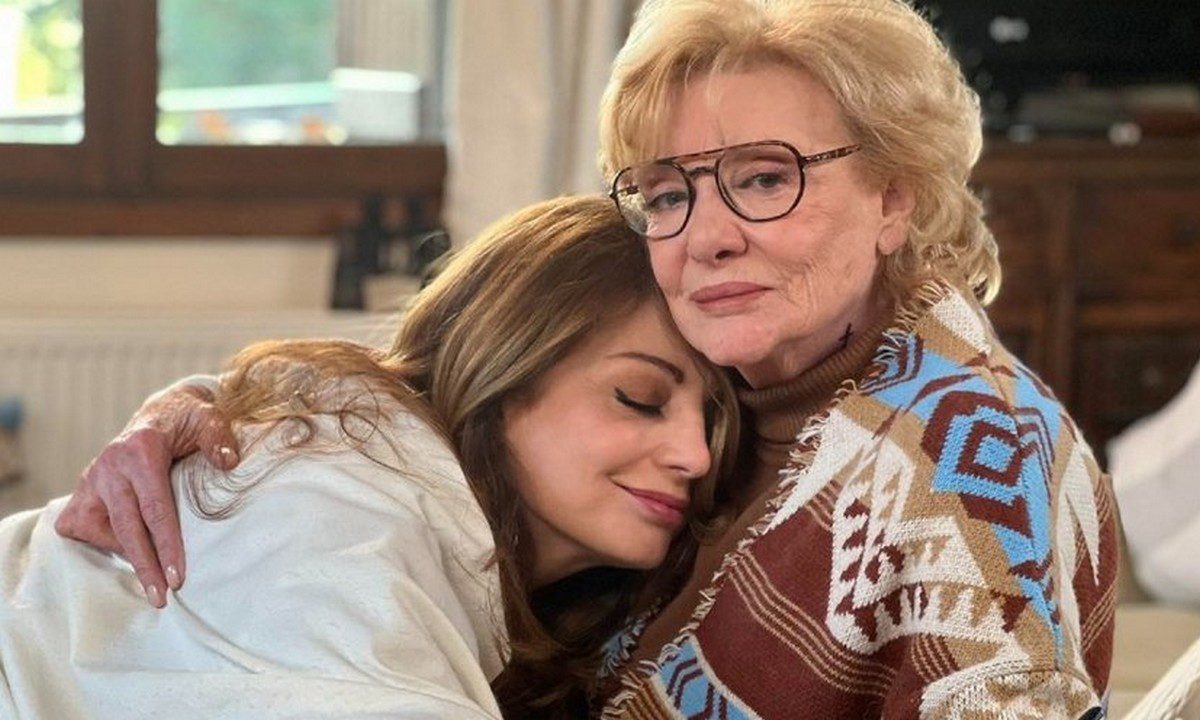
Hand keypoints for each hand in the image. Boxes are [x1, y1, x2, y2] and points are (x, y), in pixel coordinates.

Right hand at [54, 382, 240, 607]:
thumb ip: (219, 438)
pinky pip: (81, 526)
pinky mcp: (82, 490)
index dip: (166, 545)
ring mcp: (91, 479)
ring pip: (99, 529)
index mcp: (141, 450)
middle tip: (161, 598)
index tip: (177, 576)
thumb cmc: (188, 422)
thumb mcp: (209, 419)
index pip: (155, 508)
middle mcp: (110, 465)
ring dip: (124, 554)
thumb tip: (229, 463)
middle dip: (144, 566)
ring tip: (150, 574)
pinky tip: (124, 548)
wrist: (161, 414)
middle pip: (126, 526)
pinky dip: (101, 541)